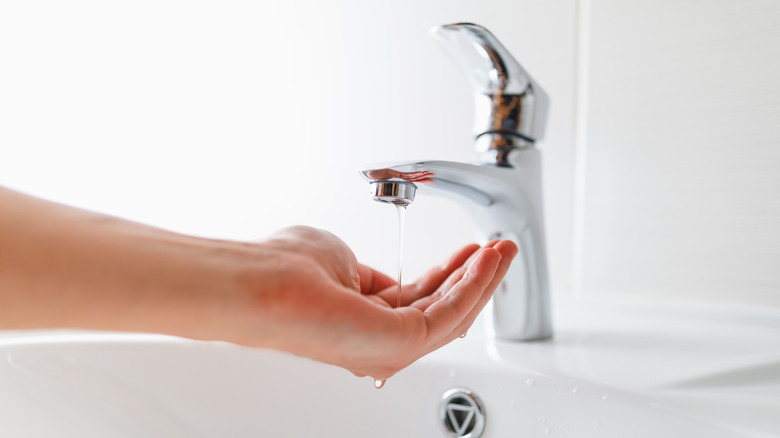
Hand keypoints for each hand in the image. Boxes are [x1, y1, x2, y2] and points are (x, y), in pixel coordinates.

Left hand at [235, 226, 517, 379]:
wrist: (265, 283)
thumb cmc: (286, 269)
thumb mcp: (341, 260)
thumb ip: (368, 275)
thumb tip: (383, 280)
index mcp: (364, 319)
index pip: (419, 299)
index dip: (449, 272)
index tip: (470, 251)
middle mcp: (379, 338)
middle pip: (442, 307)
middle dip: (475, 275)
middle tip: (499, 249)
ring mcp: (390, 345)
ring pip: (452, 313)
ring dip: (482, 279)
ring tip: (503, 250)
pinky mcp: (401, 343)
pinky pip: (449, 314)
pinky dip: (473, 285)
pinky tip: (486, 261)